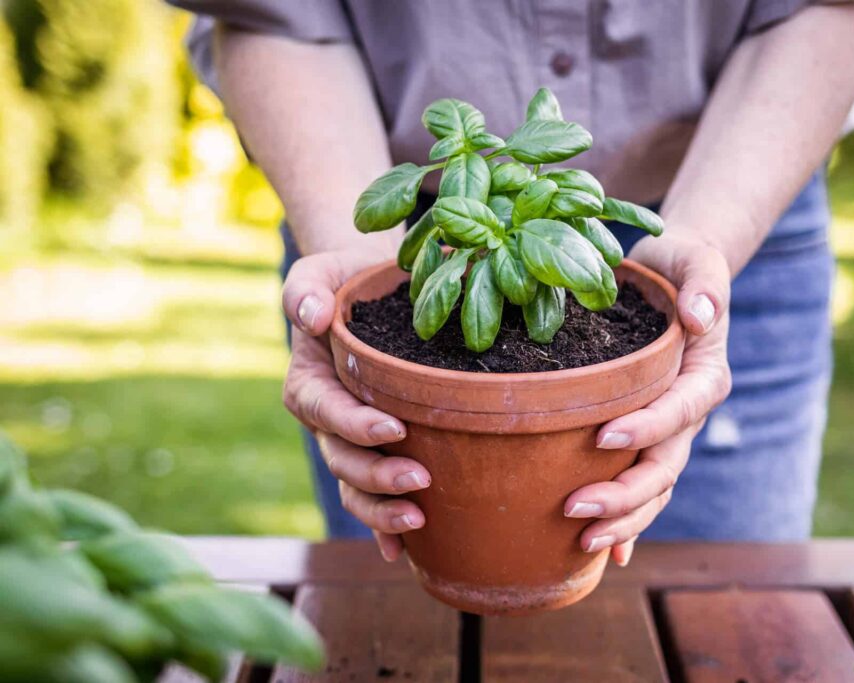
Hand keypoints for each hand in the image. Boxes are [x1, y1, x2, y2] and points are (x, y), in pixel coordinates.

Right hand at [281, 251, 429, 561]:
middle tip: (419, 482)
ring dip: (381, 510)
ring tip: (420, 520)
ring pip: (355, 487)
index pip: (325, 411)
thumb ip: (306, 291)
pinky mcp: (376, 452)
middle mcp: (327, 420)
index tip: (393, 429)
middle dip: (376, 477)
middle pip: (342, 460)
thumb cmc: (347, 280)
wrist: (373, 291)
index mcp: (310, 382)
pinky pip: (374, 497)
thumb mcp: (321, 272)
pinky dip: (384, 528)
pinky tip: (404, 552)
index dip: (355, 425)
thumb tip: (314, 318)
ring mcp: (350, 442)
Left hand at [563, 234, 732, 565]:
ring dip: (623, 519)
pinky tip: (601, 554)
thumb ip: (706, 283)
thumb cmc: (683, 267)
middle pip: (665, 464)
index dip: (647, 427)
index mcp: (705, 376)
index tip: (603, 437)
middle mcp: (689, 414)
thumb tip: (701, 316)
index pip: (680, 410)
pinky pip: (640, 487)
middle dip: (626, 494)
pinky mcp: (646, 440)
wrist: (676, 280)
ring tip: (582, 540)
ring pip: (654, 488)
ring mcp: (669, 434)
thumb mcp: (697, 260)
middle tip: (576, 507)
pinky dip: (626, 523)